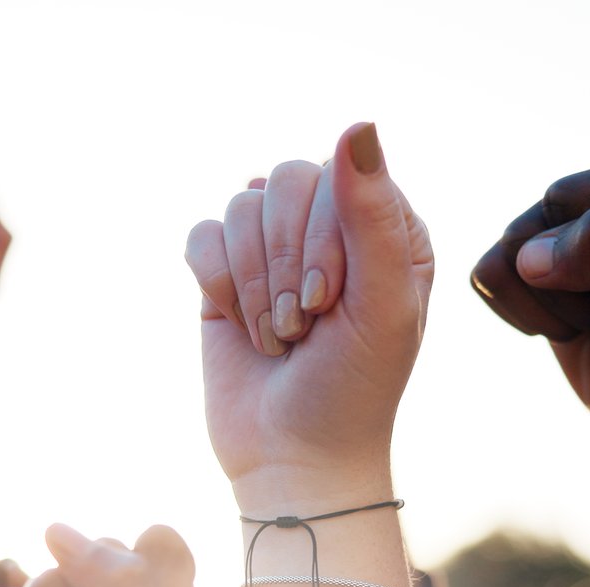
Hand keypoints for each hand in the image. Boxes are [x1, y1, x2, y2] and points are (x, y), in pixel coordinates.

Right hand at [184, 123, 432, 511]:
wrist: (293, 458)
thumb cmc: (353, 388)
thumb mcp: (382, 306)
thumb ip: (374, 216)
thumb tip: (357, 125)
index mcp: (388, 227)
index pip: (340, 174)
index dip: (321, 237)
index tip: (327, 303)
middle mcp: (332, 227)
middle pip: (284, 179)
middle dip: (284, 261)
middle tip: (301, 325)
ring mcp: (276, 247)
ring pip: (240, 205)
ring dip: (253, 283)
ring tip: (279, 336)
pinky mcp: (225, 274)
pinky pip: (202, 235)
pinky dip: (217, 284)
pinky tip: (239, 325)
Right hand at [469, 146, 589, 500]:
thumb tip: (528, 253)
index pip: (577, 197)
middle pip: (541, 217)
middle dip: (567, 283)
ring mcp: (584, 206)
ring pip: (509, 244)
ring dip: (546, 302)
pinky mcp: (542, 242)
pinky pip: (489, 270)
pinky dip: (520, 311)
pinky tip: (568, 321)